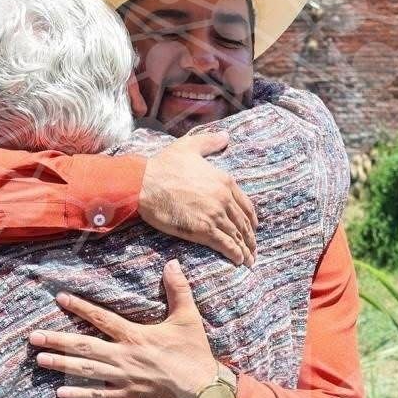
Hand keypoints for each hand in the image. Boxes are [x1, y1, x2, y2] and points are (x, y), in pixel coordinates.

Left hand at [32, 260, 217, 397]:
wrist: (203, 390)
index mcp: (135, 335)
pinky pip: (98, 396)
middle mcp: (124, 355)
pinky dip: (79, 395)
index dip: (80, 307)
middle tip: (33, 336)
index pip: (102, 318)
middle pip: (84, 346)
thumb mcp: (188, 318)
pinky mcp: (128, 396)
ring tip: (39, 359)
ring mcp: (123, 378)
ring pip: (86, 370)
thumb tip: (172, 263)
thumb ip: (177, 290)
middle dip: (57, 340)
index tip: (60, 299)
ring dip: (61, 364)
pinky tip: (60, 393)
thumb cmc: (195, 353)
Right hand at [140, 133, 257, 266]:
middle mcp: (224, 198)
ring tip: (248, 260)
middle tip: (253, 249)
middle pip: (244, 223)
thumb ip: (210, 142)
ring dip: (245, 250)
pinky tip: (238, 261)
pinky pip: (225, 244)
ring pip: (237, 236)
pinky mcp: (202, 230)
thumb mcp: (189, 146)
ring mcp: (214, 215)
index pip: (246, 205)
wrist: (145, 183)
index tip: (253, 228)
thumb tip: (226, 136)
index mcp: (224, 181)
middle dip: (250, 238)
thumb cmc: (164, 164)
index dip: (251, 219)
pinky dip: (235, 254)